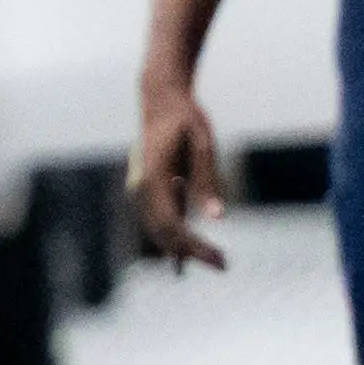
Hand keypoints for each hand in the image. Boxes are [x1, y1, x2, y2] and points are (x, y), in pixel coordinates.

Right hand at [125, 83, 233, 268]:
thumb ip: (208, 180)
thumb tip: (218, 217)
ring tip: (215, 259)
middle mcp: (141, 187)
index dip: (193, 245)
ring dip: (184, 247)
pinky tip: (194, 248)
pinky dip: (176, 236)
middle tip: (224, 265)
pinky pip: (159, 219)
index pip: (171, 224)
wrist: (160, 99)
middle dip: (191, 252)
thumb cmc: (184, 118)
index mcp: (153, 177)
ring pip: (158, 230)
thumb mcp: (203, 144)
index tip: (218, 257)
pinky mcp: (146, 189)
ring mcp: (140, 189)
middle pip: (163, 233)